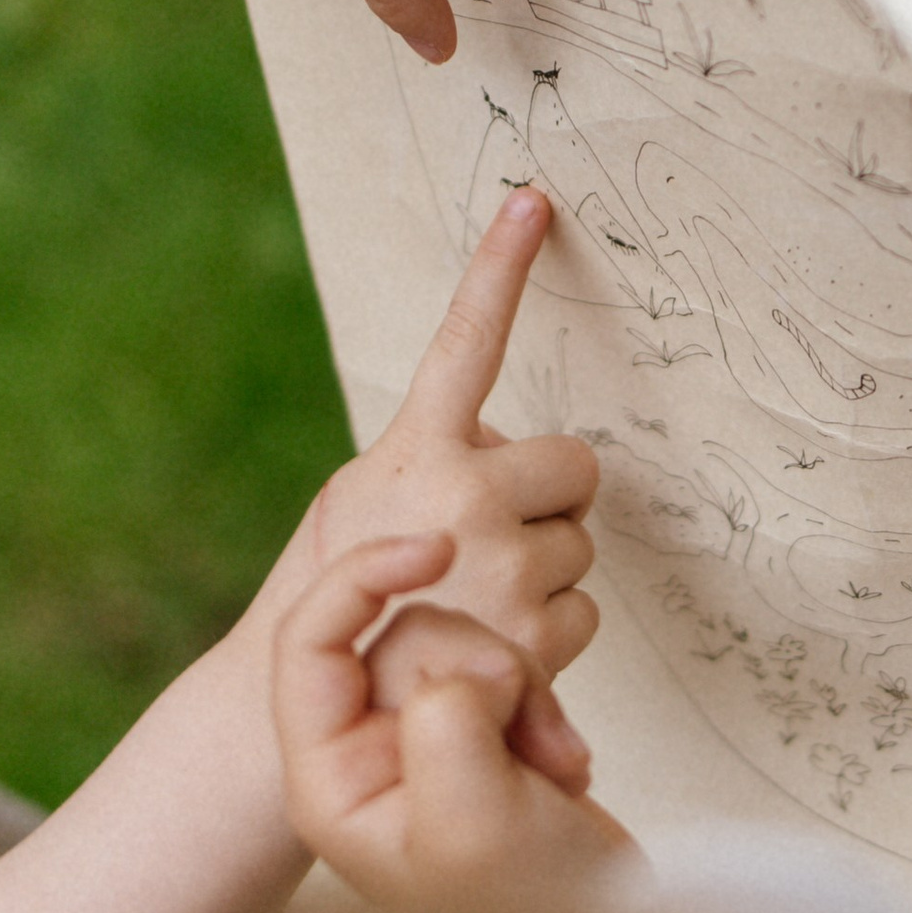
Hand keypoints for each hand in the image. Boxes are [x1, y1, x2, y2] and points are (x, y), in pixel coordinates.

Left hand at [275, 545, 635, 901]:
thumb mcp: (475, 831)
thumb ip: (446, 731)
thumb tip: (454, 668)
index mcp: (330, 781)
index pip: (310, 639)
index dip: (366, 577)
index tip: (438, 549)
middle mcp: (368, 756)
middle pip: (402, 632)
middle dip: (478, 664)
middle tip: (514, 730)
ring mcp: (427, 743)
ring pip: (464, 642)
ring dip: (521, 688)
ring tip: (544, 759)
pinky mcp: (484, 735)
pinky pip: (508, 666)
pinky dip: (543, 703)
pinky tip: (559, 762)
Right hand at [301, 187, 602, 671]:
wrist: (326, 710)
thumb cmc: (346, 592)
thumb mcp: (365, 501)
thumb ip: (434, 458)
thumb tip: (505, 449)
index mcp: (416, 452)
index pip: (464, 343)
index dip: (497, 268)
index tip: (533, 202)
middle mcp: (465, 499)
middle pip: (575, 464)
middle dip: (549, 495)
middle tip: (493, 535)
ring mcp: (507, 568)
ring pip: (580, 541)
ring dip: (544, 564)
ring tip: (476, 600)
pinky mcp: (538, 634)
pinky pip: (585, 605)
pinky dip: (553, 625)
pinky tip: (497, 642)